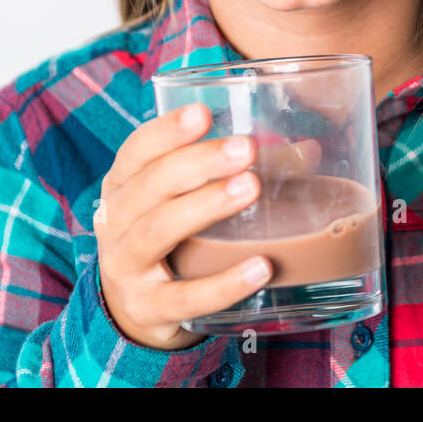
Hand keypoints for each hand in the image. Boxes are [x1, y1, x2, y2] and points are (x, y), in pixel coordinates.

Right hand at [94, 103, 270, 349]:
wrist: (136, 309)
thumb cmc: (170, 237)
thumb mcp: (185, 199)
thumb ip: (235, 172)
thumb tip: (307, 151)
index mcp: (123, 184)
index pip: (137, 149)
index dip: (167, 130)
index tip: (204, 113)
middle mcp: (115, 222)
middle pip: (150, 185)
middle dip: (198, 162)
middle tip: (246, 148)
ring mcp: (126, 267)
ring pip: (158, 231)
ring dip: (206, 206)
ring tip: (252, 188)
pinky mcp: (149, 308)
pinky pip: (186, 296)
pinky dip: (224, 283)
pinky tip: (260, 266)